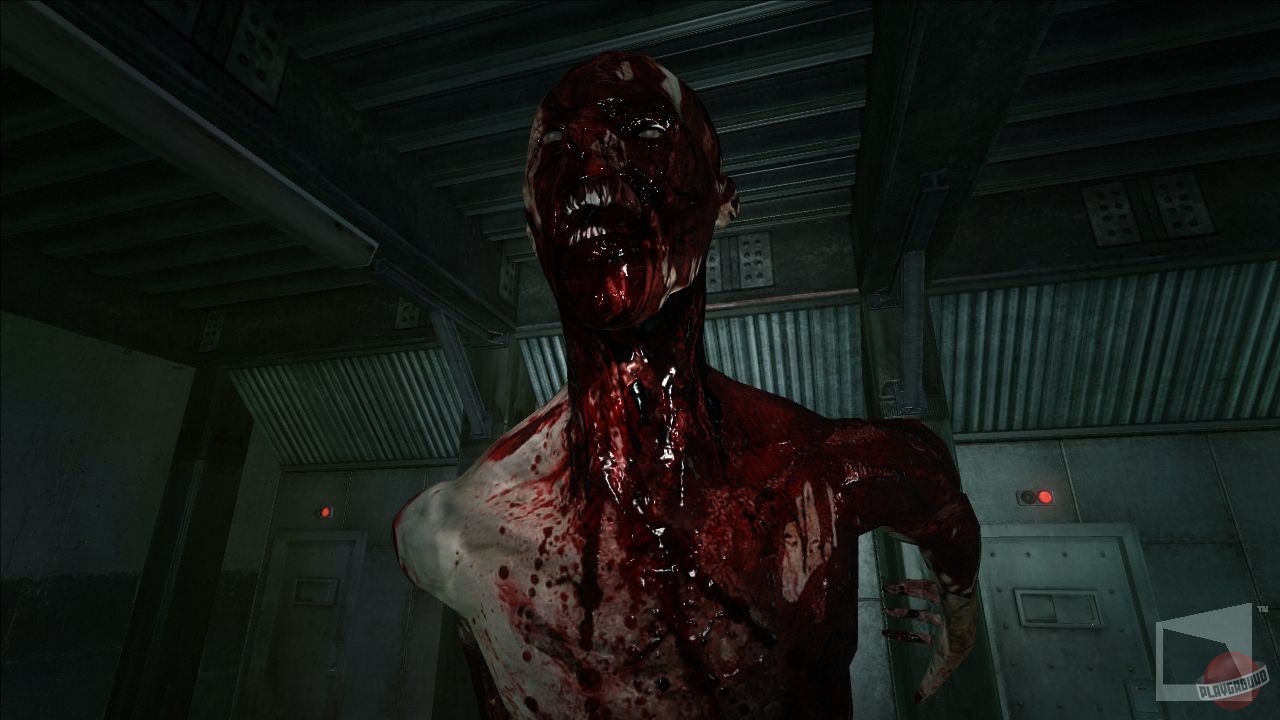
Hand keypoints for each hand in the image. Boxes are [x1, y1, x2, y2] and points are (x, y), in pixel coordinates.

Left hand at [881, 579, 977, 704]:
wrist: (962, 603)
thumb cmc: (955, 634)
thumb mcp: (941, 664)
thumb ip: (930, 682)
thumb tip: (918, 701)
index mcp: (952, 637)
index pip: (927, 639)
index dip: (907, 637)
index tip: (888, 633)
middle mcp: (950, 618)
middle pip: (924, 616)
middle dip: (903, 615)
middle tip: (885, 613)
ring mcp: (947, 601)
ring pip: (923, 598)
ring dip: (904, 597)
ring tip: (885, 596)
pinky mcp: (943, 586)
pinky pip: (923, 583)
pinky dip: (908, 585)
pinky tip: (892, 586)